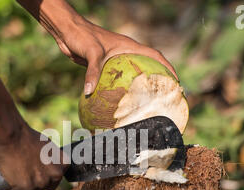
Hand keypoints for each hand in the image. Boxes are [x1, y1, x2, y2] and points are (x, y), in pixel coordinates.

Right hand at [0, 125, 67, 189]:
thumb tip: (48, 167)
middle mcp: (53, 176)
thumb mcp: (48, 146)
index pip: (56, 179)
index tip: (37, 171)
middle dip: (34, 183)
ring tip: (13, 177)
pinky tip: (6, 182)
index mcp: (61, 166)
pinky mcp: (24, 188)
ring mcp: (39, 183)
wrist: (12, 135)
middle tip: (23, 174)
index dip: (46, 176)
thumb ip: (51, 159)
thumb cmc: (27, 137)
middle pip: (43, 187)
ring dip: (22, 188)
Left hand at [54, 20, 178, 94]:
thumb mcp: (91, 53)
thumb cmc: (82, 36)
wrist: (67, 31)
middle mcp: (124, 53)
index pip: (154, 55)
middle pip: (147, 65)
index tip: (176, 81)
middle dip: (157, 78)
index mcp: (128, 47)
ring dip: (140, 84)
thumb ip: (93, 71)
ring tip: (146, 102)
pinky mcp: (104, 66)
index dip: (167, 67)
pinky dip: (122, 89)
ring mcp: (115, 59)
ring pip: (132, 73)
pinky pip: (117, 79)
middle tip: (164, 95)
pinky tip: (119, 102)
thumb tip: (89, 92)